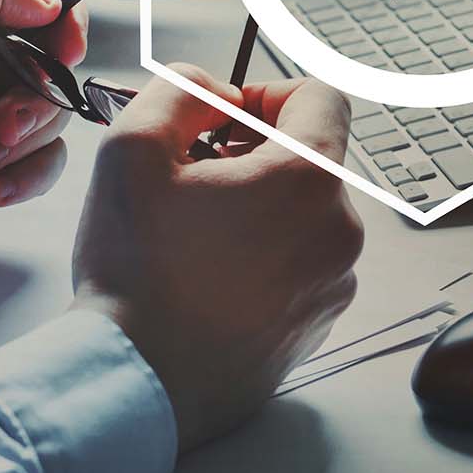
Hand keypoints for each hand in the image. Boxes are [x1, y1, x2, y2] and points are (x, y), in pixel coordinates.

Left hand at [0, 0, 87, 302]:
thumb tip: (47, 0)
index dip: (62, 10)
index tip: (65, 48)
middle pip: (56, 54)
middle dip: (39, 94)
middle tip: (1, 118)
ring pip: (57, 109)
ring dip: (23, 139)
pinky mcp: (6, 155)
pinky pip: (52, 157)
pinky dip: (25, 174)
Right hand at [71, 65, 363, 449]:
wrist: (138, 383)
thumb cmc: (134, 270)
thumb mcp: (132, 147)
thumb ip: (181, 89)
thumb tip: (215, 91)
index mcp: (308, 179)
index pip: (322, 96)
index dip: (269, 92)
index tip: (224, 119)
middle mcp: (340, 230)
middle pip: (311, 158)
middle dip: (255, 153)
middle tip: (193, 176)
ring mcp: (335, 284)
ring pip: (305, 213)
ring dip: (259, 205)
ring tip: (195, 232)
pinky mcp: (319, 324)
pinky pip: (303, 263)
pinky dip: (265, 255)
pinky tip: (209, 276)